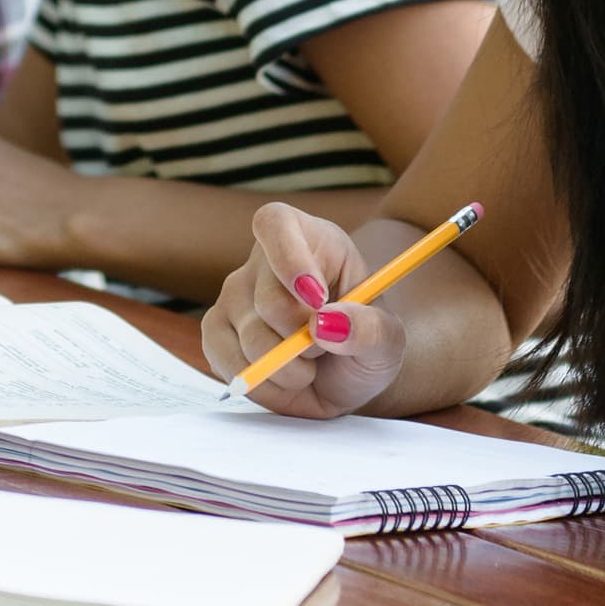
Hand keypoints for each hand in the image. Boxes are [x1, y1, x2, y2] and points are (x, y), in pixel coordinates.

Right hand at [202, 202, 403, 417]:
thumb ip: (370, 329)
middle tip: (324, 350)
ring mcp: (234, 294)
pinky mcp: (216, 330)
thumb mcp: (388, 341)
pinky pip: (226, 359)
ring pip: (251, 338)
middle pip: (268, 299)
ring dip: (287, 368)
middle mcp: (264, 261)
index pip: (276, 223)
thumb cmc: (365, 345)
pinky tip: (281, 378)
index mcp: (311, 240)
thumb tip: (328, 324)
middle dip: (303, 341)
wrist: (344, 378)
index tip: (316, 298)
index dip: (288, 256)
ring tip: (307, 366)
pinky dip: (261, 382)